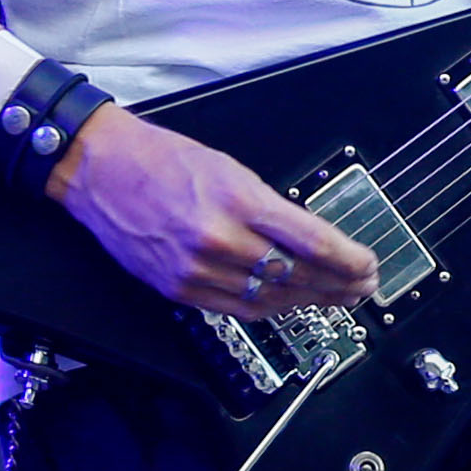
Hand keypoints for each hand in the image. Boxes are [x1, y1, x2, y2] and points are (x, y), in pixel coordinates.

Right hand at [49, 106, 378, 314]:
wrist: (102, 170)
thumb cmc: (163, 160)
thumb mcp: (230, 168)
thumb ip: (269, 207)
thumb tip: (308, 238)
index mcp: (239, 200)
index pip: (312, 243)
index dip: (348, 261)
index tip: (368, 266)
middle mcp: (220, 239)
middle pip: (296, 276)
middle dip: (338, 285)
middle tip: (362, 286)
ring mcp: (197, 270)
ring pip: (270, 299)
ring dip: (309, 302)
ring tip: (336, 299)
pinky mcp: (178, 289)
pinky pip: (236, 310)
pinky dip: (269, 309)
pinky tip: (290, 305)